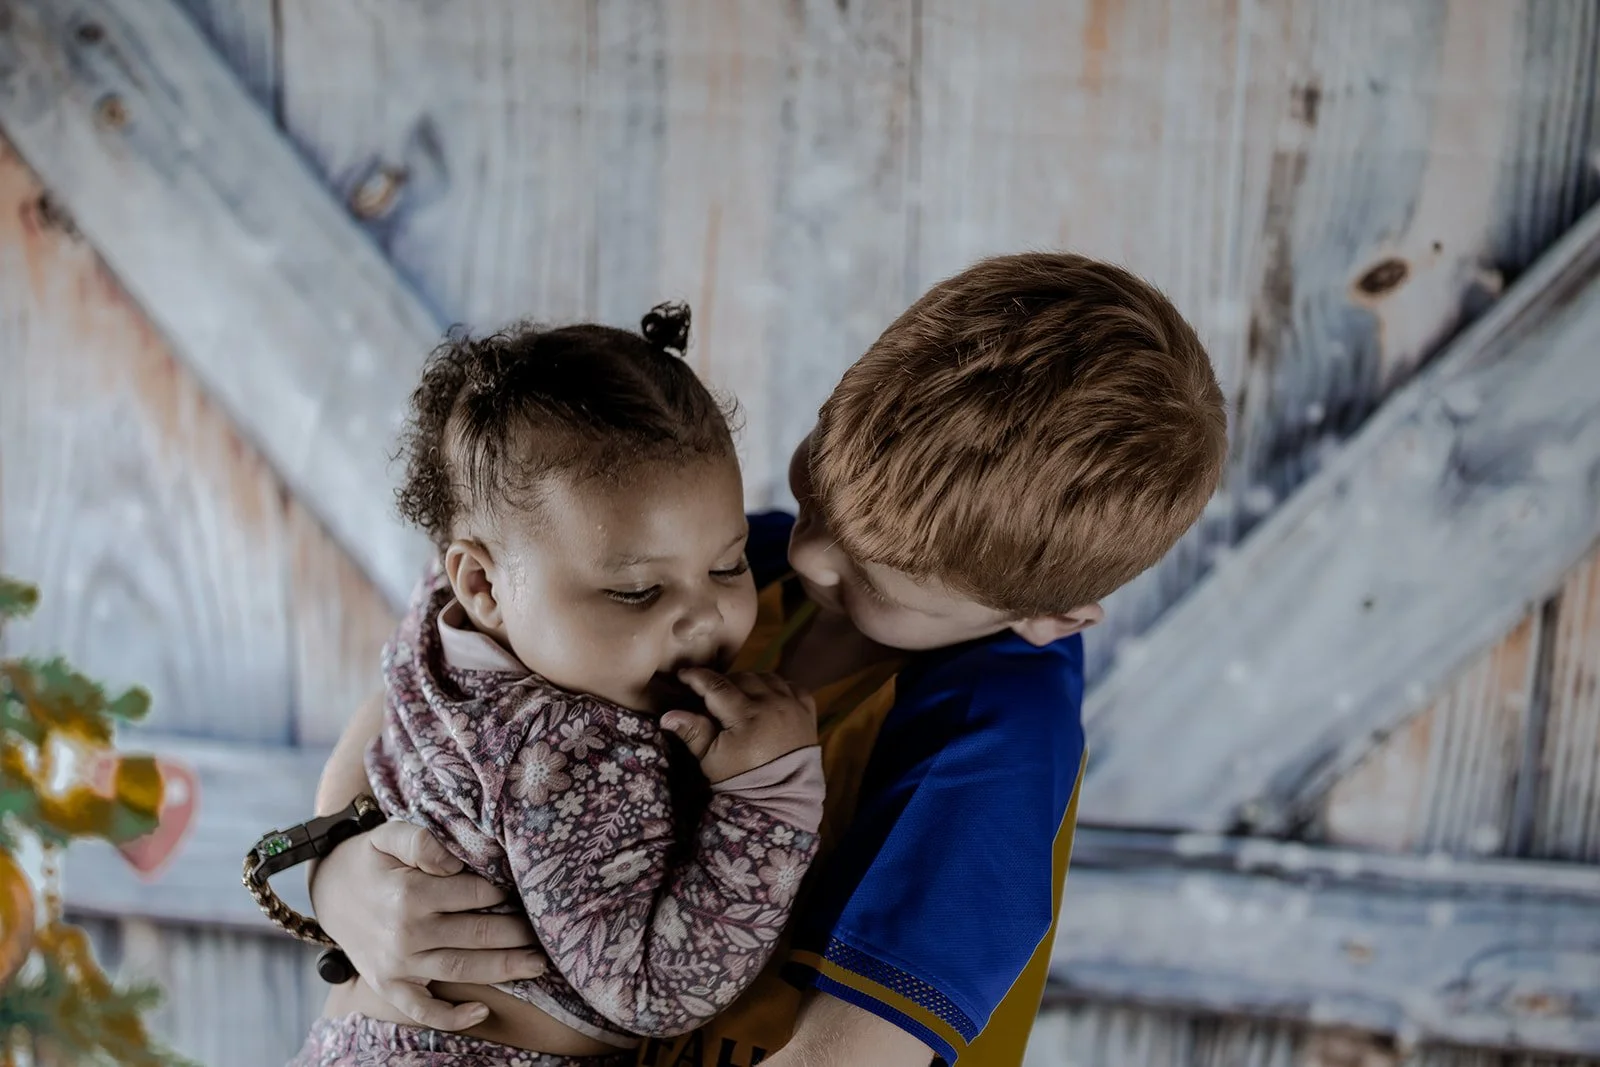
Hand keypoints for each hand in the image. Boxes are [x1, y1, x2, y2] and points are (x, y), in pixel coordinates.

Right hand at [309, 820, 547, 1029]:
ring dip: (504, 969)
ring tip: (538, 965)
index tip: (523, 890)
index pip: (476, 894)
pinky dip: (451, 1017)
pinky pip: (423, 1009)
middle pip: (477, 934)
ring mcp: (398, 965)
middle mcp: (406, 934)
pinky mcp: (389, 985)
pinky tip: (482, 1012)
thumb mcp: (387, 835)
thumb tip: (452, 862)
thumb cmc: (367, 858)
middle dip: (517, 934)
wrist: (327, 891)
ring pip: (462, 969)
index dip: (503, 892)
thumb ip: (421, 841)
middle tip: (550, 933)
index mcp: (410, 895)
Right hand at [660, 670, 817, 782]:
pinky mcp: (808, 713)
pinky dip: (779, 687)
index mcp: (746, 715)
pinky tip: (768, 697)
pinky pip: (793, 686)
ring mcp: (793, 706)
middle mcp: (772, 704)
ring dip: (751, 682)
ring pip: (768, 677)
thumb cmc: (742, 780)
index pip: (716, 685)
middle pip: (742, 677)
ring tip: (738, 696)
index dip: (697, 677)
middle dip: (724, 682)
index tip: (683, 674)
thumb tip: (667, 715)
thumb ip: (693, 732)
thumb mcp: (712, 759)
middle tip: (711, 695)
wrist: (782, 800)